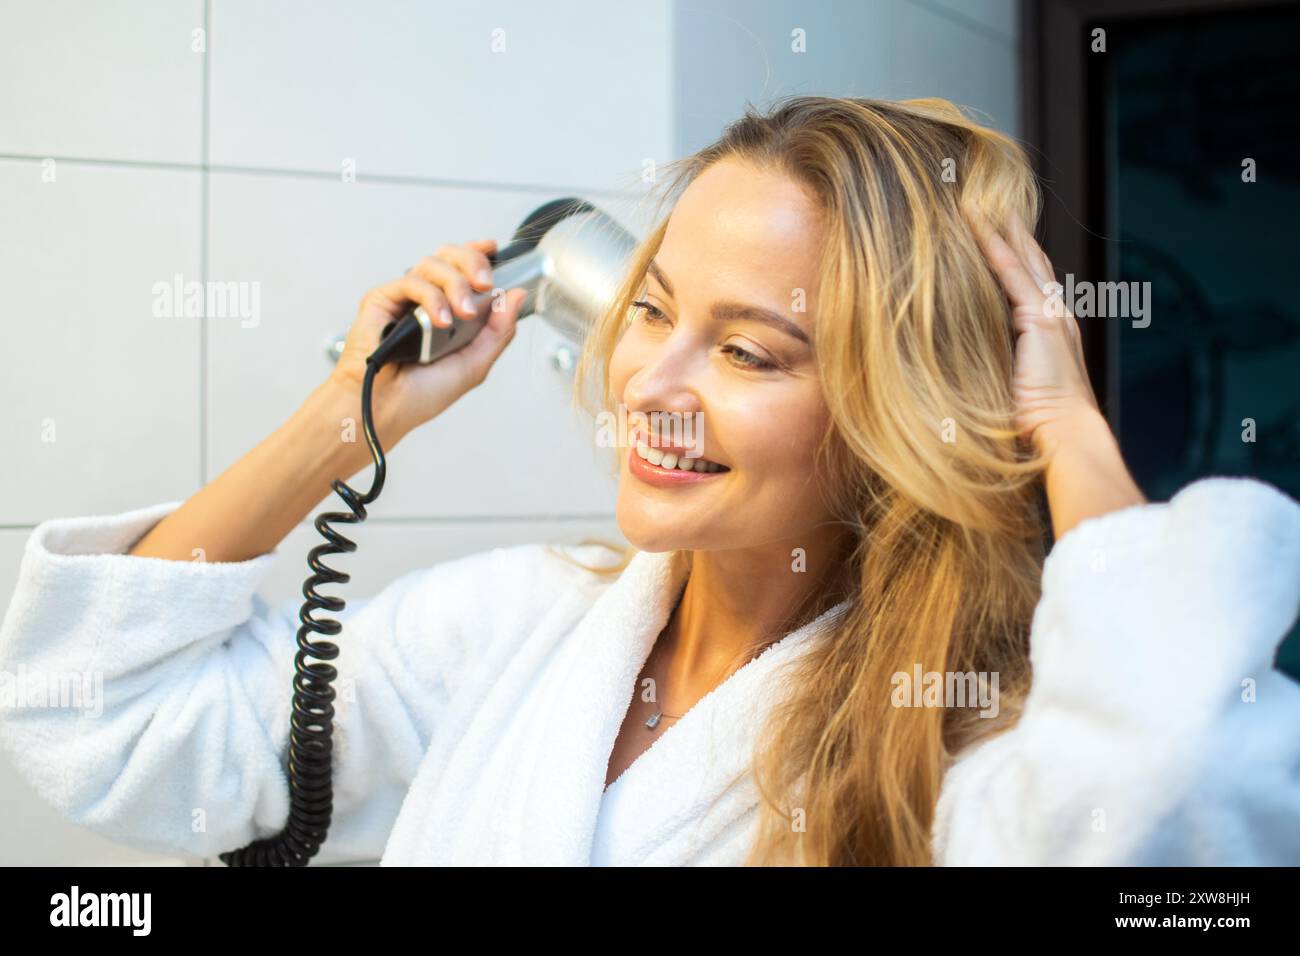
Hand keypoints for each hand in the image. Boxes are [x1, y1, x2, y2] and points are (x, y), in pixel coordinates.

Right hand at [328, 239, 527, 442]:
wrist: (387, 408)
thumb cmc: (421, 393)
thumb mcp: (475, 363)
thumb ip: (498, 330)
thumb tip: (517, 296)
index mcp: (449, 310)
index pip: (463, 269)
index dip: (478, 253)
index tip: (493, 249)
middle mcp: (427, 300)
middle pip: (450, 257)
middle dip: (473, 262)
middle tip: (485, 284)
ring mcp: (404, 298)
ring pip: (432, 264)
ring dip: (455, 284)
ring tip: (462, 315)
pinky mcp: (382, 300)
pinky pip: (411, 282)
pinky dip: (431, 298)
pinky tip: (440, 321)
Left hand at [962, 201, 1100, 458]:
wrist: (1064, 436)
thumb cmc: (1036, 426)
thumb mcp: (1012, 388)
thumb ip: (998, 367)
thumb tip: (959, 364)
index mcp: (1051, 332)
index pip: (1028, 283)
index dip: (1013, 257)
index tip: (993, 235)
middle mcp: (1056, 315)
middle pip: (1030, 261)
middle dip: (1010, 232)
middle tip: (988, 203)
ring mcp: (1052, 314)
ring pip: (1021, 258)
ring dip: (998, 229)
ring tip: (975, 203)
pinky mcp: (1042, 319)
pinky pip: (1011, 272)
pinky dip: (994, 245)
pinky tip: (976, 224)